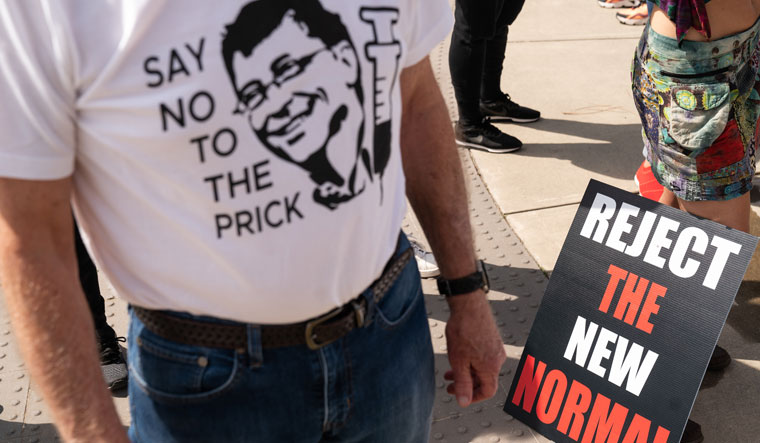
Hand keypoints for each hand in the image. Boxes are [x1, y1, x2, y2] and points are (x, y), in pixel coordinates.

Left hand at [444, 290, 506, 407]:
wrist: (469, 305)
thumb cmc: (464, 330)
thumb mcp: (459, 361)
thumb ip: (462, 383)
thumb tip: (464, 402)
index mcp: (492, 367)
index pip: (488, 391)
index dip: (473, 397)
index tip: (459, 395)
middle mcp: (498, 359)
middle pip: (485, 380)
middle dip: (466, 383)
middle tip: (450, 383)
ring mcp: (496, 348)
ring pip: (482, 368)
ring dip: (467, 371)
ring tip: (451, 369)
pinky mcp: (492, 339)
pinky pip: (483, 357)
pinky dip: (471, 361)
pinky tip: (459, 354)